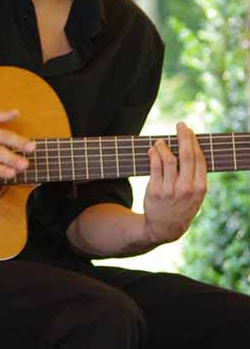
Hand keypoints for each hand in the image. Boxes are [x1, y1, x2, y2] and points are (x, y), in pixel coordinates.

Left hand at [142, 122, 206, 243]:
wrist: (166, 228)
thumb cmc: (182, 207)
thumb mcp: (196, 195)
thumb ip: (195, 176)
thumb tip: (190, 149)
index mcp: (201, 188)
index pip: (199, 159)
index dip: (194, 142)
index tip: (190, 131)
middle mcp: (187, 188)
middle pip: (187, 156)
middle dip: (184, 137)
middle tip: (180, 125)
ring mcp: (171, 189)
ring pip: (169, 159)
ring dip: (164, 146)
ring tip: (160, 141)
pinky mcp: (155, 190)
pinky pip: (154, 166)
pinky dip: (153, 154)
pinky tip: (152, 149)